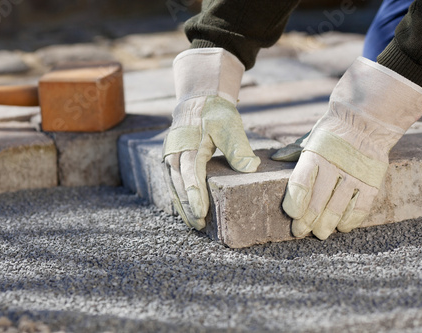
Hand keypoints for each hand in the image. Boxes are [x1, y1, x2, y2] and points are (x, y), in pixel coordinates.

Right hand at [163, 48, 259, 229]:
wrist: (197, 99)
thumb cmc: (215, 112)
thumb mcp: (229, 125)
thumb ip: (238, 147)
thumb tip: (251, 168)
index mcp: (188, 144)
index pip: (190, 174)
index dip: (194, 195)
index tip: (201, 213)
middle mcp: (174, 152)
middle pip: (178, 185)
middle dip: (188, 207)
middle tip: (199, 225)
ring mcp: (170, 156)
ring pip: (174, 186)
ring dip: (182, 205)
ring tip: (193, 224)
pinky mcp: (172, 160)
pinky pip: (174, 182)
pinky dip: (180, 197)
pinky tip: (187, 210)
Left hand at [275, 57, 421, 239]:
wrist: (366, 121)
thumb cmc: (332, 133)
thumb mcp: (310, 138)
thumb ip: (294, 151)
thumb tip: (274, 157)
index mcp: (314, 155)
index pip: (300, 183)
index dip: (295, 203)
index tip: (291, 215)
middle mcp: (333, 166)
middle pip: (318, 201)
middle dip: (307, 221)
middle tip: (300, 231)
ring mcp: (354, 175)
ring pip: (338, 208)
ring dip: (327, 225)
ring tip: (320, 233)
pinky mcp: (371, 181)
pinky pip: (361, 206)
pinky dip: (350, 220)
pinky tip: (342, 226)